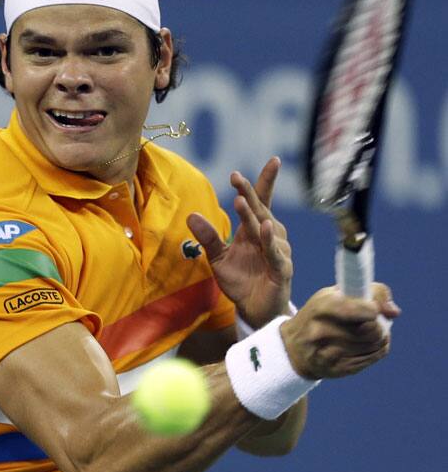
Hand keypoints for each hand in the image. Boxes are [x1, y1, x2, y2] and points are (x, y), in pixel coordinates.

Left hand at [187, 157, 292, 327]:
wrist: (254, 311)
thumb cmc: (240, 281)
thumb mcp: (218, 258)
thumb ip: (208, 237)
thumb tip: (190, 215)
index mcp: (254, 230)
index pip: (262, 200)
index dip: (265, 181)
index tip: (274, 160)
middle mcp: (270, 235)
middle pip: (260, 209)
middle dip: (250, 192)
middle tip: (236, 177)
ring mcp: (278, 251)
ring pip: (265, 228)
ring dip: (253, 215)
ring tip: (240, 200)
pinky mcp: (281, 268)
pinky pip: (275, 252)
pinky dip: (270, 241)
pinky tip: (266, 227)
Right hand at [280, 283, 400, 378]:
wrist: (293, 348)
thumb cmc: (320, 316)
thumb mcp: (332, 295)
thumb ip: (366, 292)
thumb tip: (394, 312)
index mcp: (320, 307)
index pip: (357, 309)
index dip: (373, 309)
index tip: (374, 308)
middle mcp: (322, 332)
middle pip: (372, 330)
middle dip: (379, 324)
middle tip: (375, 321)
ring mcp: (329, 353)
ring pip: (375, 344)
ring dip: (380, 337)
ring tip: (371, 332)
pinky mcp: (338, 370)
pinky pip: (372, 357)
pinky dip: (377, 349)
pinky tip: (368, 344)